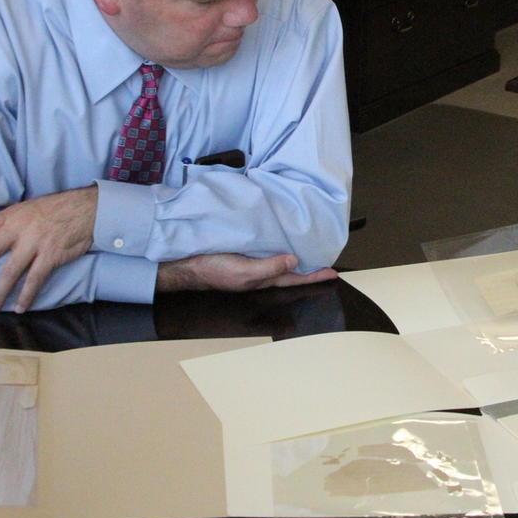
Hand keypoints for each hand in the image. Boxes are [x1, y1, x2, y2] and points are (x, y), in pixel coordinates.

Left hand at [0, 186, 97, 312]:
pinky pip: (34, 280)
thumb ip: (13, 221)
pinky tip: (20, 307)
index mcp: (12, 215)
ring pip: (10, 272)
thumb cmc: (60, 208)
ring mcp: (35, 242)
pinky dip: (26, 295)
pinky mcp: (51, 255)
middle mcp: (19, 228)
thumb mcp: (31, 208)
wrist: (89, 208)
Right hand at [156, 252, 337, 293]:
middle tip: (327, 259)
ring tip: (311, 248)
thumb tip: (295, 260)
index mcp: (264, 279)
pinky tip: (282, 238)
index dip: (314, 275)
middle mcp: (261, 272)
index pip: (295, 278)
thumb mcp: (244, 272)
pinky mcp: (243, 252)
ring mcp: (251, 263)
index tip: (333, 271)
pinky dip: (278, 245)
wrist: (185, 262)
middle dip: (309, 267)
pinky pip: (266, 248)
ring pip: (280, 259)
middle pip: (291, 270)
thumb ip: (269, 268)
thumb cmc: (213, 270)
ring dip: (295, 255)